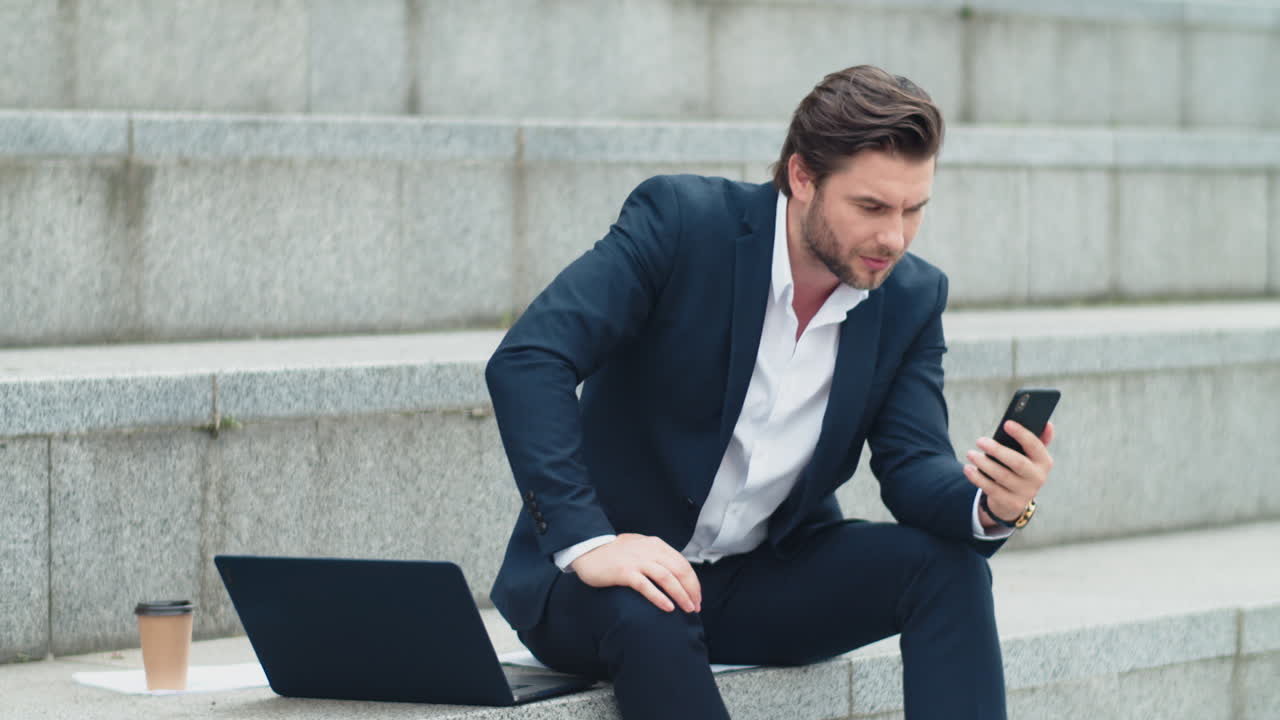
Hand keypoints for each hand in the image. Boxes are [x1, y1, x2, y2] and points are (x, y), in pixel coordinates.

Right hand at [569, 533, 701, 613]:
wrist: (588, 550)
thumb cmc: (614, 552)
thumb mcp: (640, 547)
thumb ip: (657, 555)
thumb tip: (675, 573)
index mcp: (656, 544)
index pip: (683, 563)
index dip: (693, 582)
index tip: (697, 597)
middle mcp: (649, 551)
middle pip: (679, 571)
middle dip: (691, 590)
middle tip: (695, 607)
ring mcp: (637, 561)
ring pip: (667, 578)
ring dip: (680, 595)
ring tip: (687, 609)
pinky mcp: (624, 572)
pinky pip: (646, 586)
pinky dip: (659, 597)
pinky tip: (668, 607)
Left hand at [964, 420, 1054, 526]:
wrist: (1014, 500)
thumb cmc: (1020, 470)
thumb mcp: (1031, 457)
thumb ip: (1037, 440)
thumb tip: (1047, 424)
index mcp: (1044, 462)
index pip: (1035, 445)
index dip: (1022, 434)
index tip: (1007, 424)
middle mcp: (1038, 478)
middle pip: (1017, 462)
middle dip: (997, 450)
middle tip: (980, 441)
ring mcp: (1025, 492)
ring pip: (1002, 476)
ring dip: (983, 463)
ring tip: (970, 454)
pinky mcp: (1011, 503)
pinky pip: (991, 489)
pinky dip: (977, 478)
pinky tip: (968, 469)